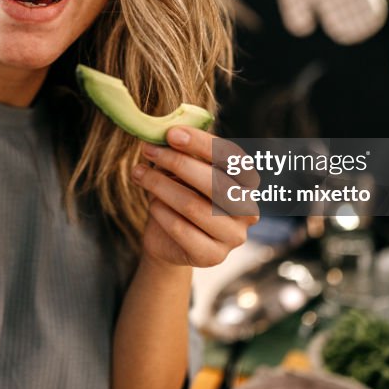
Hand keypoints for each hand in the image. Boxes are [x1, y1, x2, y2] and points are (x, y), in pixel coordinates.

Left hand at [131, 127, 258, 267]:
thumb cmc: (180, 193)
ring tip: (139, 174)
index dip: (202, 143)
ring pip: (193, 206)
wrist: (168, 238)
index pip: (232, 158)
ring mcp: (233, 237)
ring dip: (160, 185)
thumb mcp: (184, 169)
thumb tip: (168, 132)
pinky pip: (181, 229)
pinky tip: (151, 203)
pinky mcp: (212, 256)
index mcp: (248, 183)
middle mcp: (248, 210)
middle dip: (177, 162)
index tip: (171, 133)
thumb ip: (184, 152)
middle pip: (215, 182)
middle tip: (148, 150)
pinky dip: (161, 212)